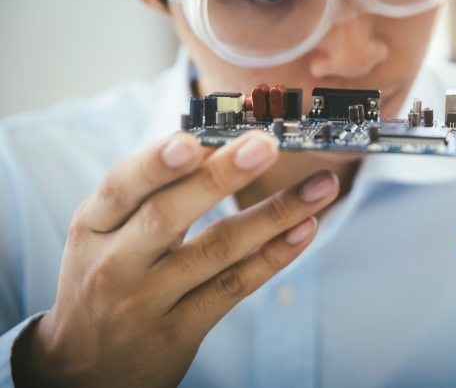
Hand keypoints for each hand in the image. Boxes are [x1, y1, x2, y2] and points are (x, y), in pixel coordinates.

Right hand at [14, 131, 339, 386]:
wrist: (87, 364)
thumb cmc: (104, 278)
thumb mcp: (105, 233)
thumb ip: (148, 192)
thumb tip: (215, 143)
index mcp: (94, 226)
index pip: (122, 186)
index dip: (157, 162)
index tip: (195, 139)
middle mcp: (116, 264)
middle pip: (169, 215)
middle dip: (221, 177)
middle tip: (266, 146)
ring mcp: (149, 301)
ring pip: (217, 250)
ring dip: (274, 214)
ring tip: (321, 186)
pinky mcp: (179, 331)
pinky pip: (233, 288)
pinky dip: (273, 257)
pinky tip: (305, 229)